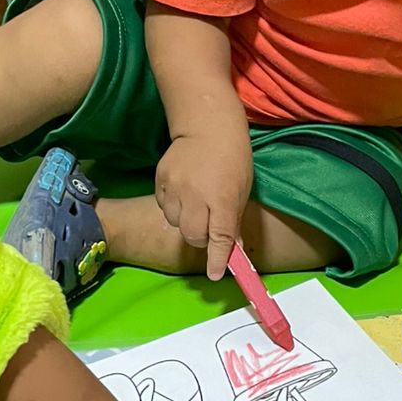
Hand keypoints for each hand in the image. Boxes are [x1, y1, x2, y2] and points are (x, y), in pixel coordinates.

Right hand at [155, 123, 253, 279]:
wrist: (207, 127)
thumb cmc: (233, 159)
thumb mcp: (241, 190)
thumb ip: (233, 220)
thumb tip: (233, 249)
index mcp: (222, 198)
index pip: (219, 237)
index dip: (217, 259)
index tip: (215, 274)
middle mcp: (197, 195)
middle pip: (193, 235)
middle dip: (201, 239)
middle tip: (209, 227)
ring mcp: (175, 187)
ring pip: (176, 223)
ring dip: (187, 221)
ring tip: (196, 202)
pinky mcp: (160, 180)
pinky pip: (164, 207)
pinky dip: (174, 207)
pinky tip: (184, 193)